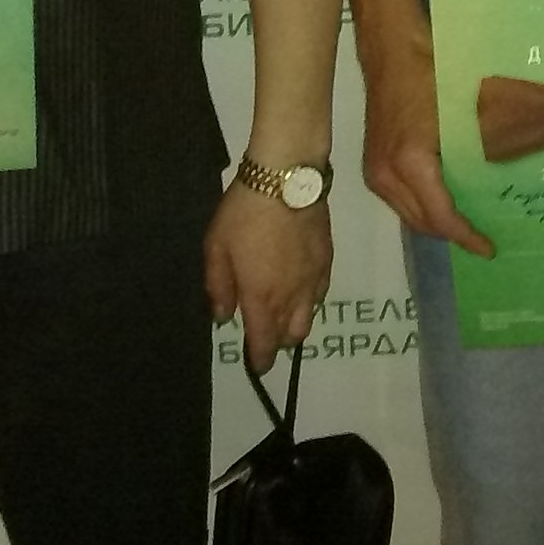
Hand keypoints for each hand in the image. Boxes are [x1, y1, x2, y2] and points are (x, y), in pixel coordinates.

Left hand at [203, 180, 331, 370]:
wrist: (286, 179)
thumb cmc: (243, 213)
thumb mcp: (216, 248)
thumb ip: (218, 287)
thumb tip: (223, 317)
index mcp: (261, 297)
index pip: (264, 343)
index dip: (260, 359)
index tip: (256, 365)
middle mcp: (291, 296)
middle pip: (291, 336)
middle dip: (276, 342)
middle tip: (263, 334)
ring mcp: (313, 278)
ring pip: (309, 318)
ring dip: (294, 324)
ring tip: (281, 312)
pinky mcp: (327, 260)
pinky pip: (321, 294)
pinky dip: (309, 301)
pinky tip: (299, 288)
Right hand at [357, 26, 491, 255]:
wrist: (392, 51)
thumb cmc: (432, 73)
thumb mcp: (461, 114)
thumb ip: (477, 149)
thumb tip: (504, 175)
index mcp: (411, 164)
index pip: (440, 216)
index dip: (466, 236)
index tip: (489, 249)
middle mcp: (386, 176)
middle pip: (422, 222)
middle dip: (452, 235)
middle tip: (482, 240)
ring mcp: (374, 171)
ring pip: (408, 214)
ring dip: (436, 223)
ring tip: (466, 226)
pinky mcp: (372, 164)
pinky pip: (399, 199)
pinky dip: (421, 207)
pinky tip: (443, 203)